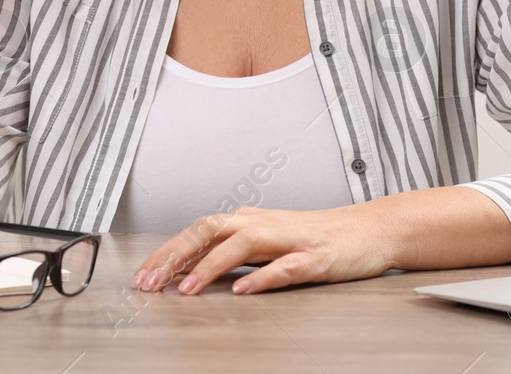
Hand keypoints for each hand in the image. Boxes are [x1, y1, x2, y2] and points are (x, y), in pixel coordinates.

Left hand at [131, 204, 394, 296]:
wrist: (369, 230)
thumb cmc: (316, 238)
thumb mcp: (267, 243)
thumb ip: (233, 253)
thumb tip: (190, 269)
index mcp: (248, 221)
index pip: (197, 231)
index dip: (166, 253)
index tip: (141, 277)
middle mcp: (262, 224)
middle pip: (209, 230)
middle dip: (175, 256)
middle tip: (150, 283)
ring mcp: (289, 239)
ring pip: (241, 244)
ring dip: (210, 266)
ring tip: (188, 289)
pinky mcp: (315, 257)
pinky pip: (285, 266)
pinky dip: (262, 276)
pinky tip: (243, 290)